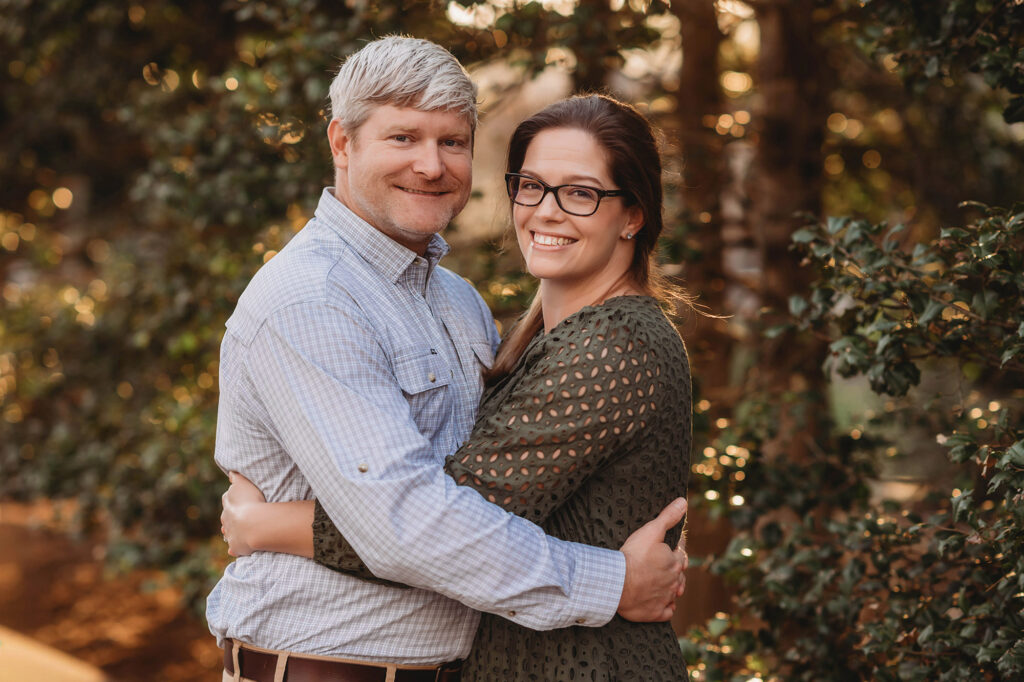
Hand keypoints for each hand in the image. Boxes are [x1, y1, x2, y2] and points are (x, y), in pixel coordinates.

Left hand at [220, 471, 265, 556]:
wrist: (253, 525)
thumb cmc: (251, 502)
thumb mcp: (243, 484)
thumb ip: (236, 477)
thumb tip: (230, 472)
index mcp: (228, 505)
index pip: (227, 500)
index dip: (232, 500)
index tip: (236, 501)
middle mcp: (226, 520)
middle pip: (225, 518)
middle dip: (230, 518)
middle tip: (238, 518)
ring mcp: (230, 534)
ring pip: (228, 533)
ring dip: (231, 533)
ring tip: (238, 533)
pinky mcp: (235, 547)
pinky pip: (233, 548)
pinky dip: (234, 549)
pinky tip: (233, 551)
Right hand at [616, 497, 687, 621]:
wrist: (617, 583)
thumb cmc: (633, 556)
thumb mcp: (651, 531)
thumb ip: (668, 517)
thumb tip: (683, 502)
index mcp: (674, 562)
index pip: (681, 552)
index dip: (677, 546)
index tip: (674, 544)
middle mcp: (674, 581)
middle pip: (680, 574)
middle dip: (676, 568)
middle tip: (669, 565)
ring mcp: (665, 598)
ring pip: (674, 592)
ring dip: (672, 587)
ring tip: (668, 584)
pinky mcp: (655, 613)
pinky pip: (666, 611)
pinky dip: (666, 607)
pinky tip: (662, 603)